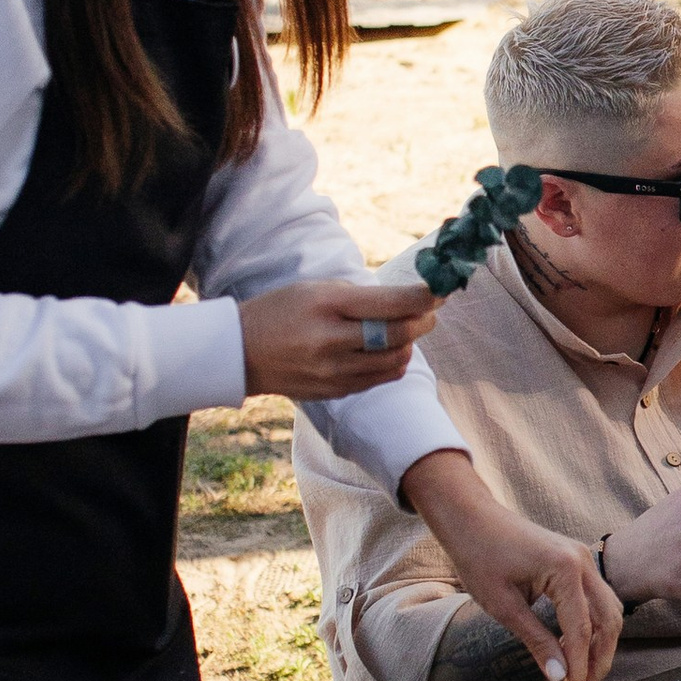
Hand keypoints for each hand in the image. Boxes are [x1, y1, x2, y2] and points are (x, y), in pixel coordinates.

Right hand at [241, 277, 438, 400]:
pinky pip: (380, 379)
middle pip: (398, 334)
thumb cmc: (281, 311)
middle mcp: (331, 340)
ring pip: (395, 360)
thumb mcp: (316, 289)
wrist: (239, 352)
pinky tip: (388, 351)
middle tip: (430, 312)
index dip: (422, 297)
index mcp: (326, 305)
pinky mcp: (335, 391)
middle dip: (423, 321)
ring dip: (408, 344)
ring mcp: (333, 370)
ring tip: (404, 331)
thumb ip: (360, 296)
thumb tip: (407, 301)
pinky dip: (393, 363)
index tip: (441, 291)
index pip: (388, 303)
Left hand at [405, 451, 622, 680]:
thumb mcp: (504, 606)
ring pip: (608, 610)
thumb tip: (558, 676)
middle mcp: (583, 562)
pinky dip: (593, 626)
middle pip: (608, 621)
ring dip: (600, 644)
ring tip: (584, 676)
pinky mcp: (575, 561)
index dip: (580, 669)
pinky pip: (596, 599)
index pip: (581, 631)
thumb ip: (537, 641)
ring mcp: (582, 559)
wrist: (470, 518)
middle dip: (600, 660)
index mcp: (565, 570)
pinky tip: (576, 648)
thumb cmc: (480, 556)